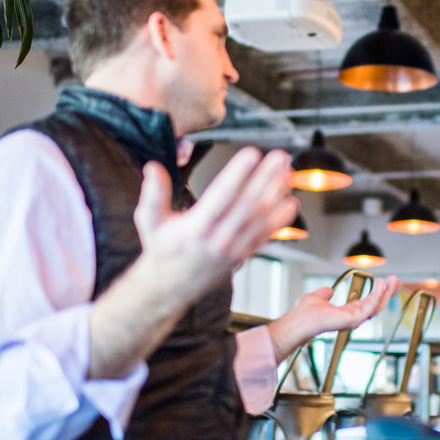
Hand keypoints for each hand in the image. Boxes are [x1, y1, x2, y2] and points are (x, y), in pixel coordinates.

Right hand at [133, 147, 296, 304]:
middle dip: (267, 177)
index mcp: (196, 227)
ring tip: (287, 172)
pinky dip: (281, 219)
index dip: (238, 173)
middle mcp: (218, 238)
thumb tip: (153, 169)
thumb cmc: (163, 249)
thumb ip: (153, 194)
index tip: (251, 155)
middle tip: (279, 158)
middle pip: (248, 203)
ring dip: (278, 193)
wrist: (170, 285)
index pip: (221, 195)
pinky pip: (266, 236)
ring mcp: (234, 248)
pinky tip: (290, 202)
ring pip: (261, 218)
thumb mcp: (149, 220)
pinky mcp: (243, 255)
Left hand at [268, 275, 401, 361]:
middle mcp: (353, 318)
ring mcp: (354, 320)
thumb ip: (325, 294)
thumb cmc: (304, 312)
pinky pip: (370, 307)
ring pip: (376, 306)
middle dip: (387, 293)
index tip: (386, 281)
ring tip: (392, 280)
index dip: (378, 292)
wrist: (299, 319)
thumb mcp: (318, 297)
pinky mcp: (353, 319)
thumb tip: (328, 290)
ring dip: (386, 293)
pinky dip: (377, 295)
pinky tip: (381, 285)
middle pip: (376, 305)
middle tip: (396, 280)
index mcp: (346, 313)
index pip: (368, 302)